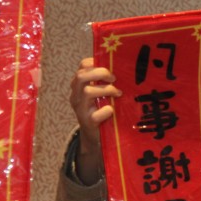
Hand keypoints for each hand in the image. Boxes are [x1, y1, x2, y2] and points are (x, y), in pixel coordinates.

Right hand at [68, 57, 120, 183]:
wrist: (93, 136)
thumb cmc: (99, 110)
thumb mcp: (98, 95)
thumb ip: (103, 83)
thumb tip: (124, 69)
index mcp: (78, 86)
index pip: (82, 67)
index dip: (95, 63)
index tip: (110, 68)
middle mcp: (76, 95)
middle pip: (81, 76)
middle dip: (100, 73)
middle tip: (114, 78)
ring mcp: (80, 109)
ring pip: (87, 92)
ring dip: (106, 90)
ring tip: (118, 93)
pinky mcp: (88, 123)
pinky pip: (95, 115)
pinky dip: (106, 111)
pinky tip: (112, 110)